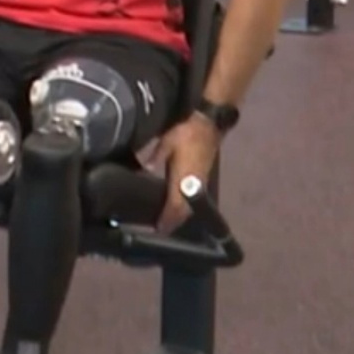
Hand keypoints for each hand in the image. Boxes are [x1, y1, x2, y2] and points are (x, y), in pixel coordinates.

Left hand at [151, 114, 219, 234]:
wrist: (209, 123)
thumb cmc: (186, 132)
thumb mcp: (166, 143)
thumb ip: (155, 158)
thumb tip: (144, 169)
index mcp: (184, 179)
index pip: (175, 206)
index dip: (167, 219)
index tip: (159, 230)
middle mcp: (194, 185)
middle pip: (184, 211)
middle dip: (174, 222)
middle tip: (161, 230)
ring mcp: (201, 181)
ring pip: (190, 206)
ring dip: (180, 215)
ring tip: (168, 222)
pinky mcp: (204, 177)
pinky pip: (194, 198)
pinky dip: (185, 206)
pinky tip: (177, 206)